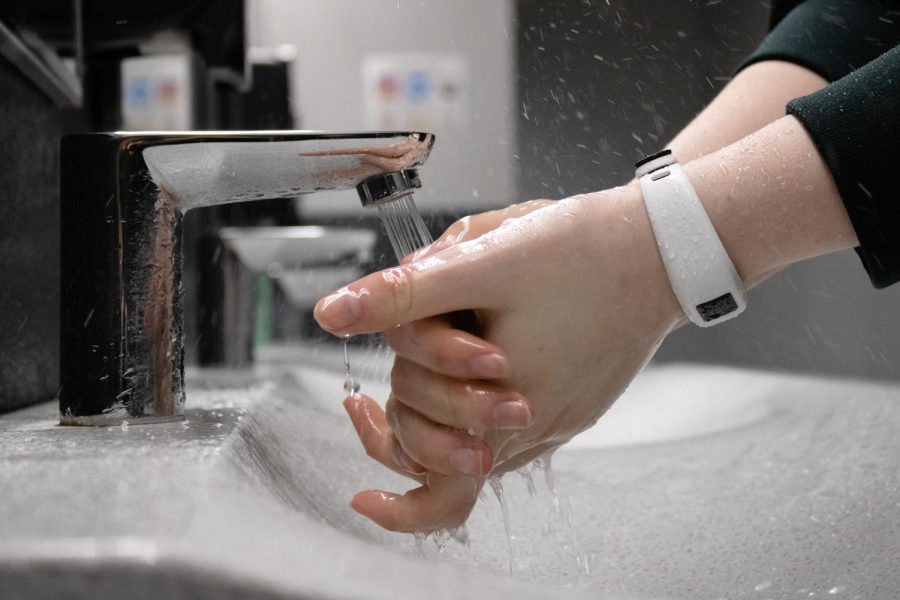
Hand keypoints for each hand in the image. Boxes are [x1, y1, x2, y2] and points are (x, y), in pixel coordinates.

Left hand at [316, 184, 682, 531]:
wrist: (660, 247)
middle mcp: (535, 426)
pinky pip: (507, 423)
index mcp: (507, 405)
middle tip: (388, 372)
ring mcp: (557, 416)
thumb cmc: (581, 253)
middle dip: (406, 406)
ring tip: (418, 360)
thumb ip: (402, 296)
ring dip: (434, 405)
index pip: (442, 486)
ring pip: (474, 440)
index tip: (362, 496)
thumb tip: (334, 314)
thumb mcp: (480, 263)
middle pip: (444, 451)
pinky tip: (466, 357)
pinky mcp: (571, 399)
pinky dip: (472, 402)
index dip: (398, 506)